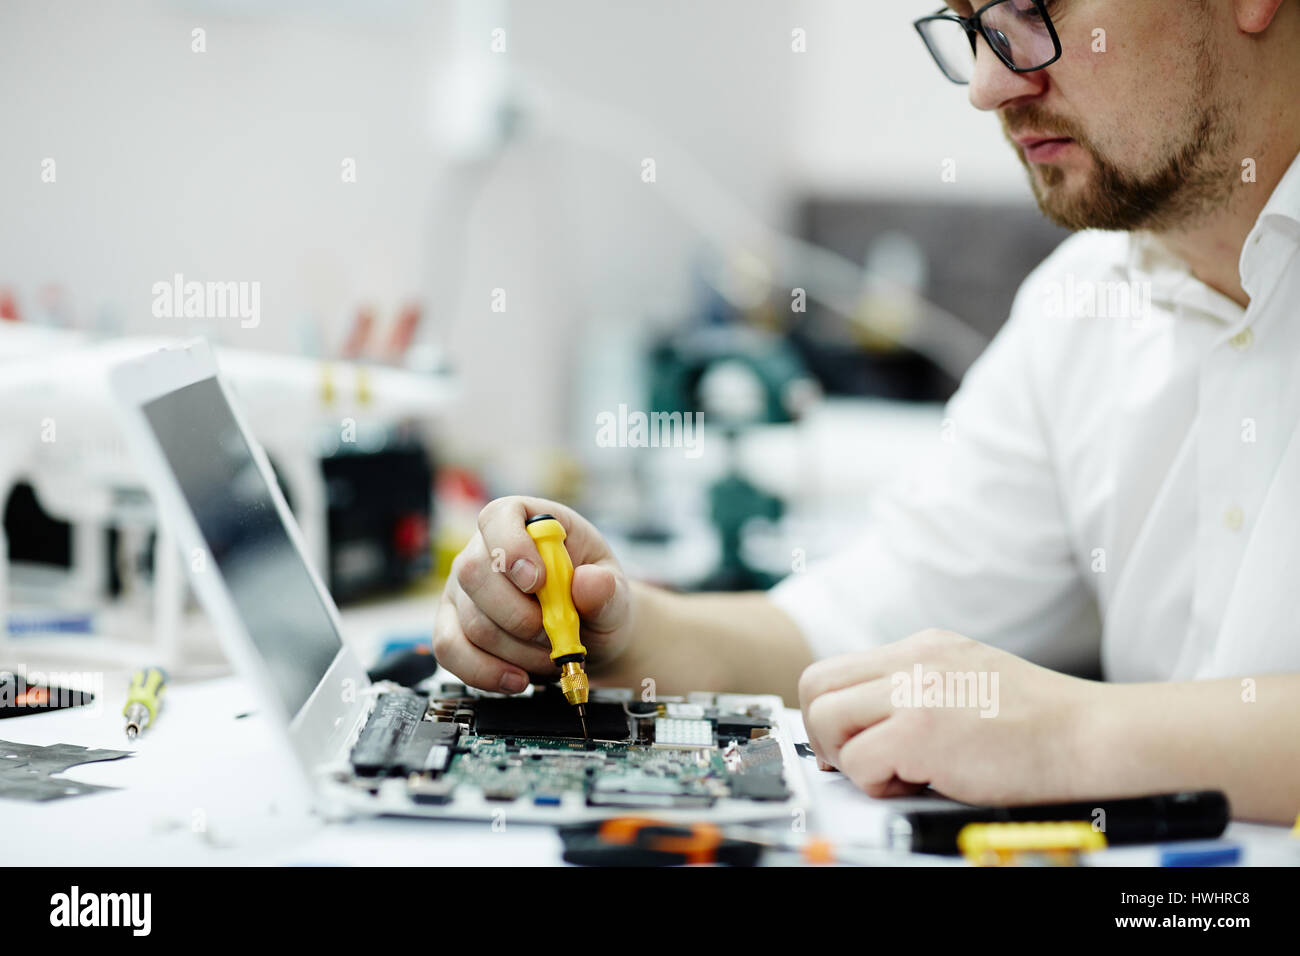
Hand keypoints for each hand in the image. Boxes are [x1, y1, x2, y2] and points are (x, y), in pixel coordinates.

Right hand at [433, 496, 633, 693]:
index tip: (537, 581)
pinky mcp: (451, 626)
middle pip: (473, 572)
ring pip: (471, 621)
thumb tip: (590, 583)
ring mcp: (462, 589)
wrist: (588, 637)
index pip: (498, 516)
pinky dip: (487, 673)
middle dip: (520, 615)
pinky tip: (518, 678)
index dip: (511, 546)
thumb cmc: (595, 601)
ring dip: (518, 650)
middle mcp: (484, 550)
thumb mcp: (614, 591)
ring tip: (550, 654)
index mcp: (526, 522)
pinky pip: (451, 651)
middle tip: (555, 632)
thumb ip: (606, 588)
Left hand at [799, 629, 1101, 804]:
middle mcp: (913, 660)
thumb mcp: (968, 677)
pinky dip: (876, 782)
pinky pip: (858, 760)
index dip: (831, 712)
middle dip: (824, 732)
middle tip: (856, 761)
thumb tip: (866, 723)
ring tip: (890, 772)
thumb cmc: (1039, 722)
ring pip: (825, 719)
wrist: (1090, 735)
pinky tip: (915, 783)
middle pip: (816, 686)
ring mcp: (915, 691)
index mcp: (921, 647)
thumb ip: (917, 687)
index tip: (848, 741)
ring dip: (846, 756)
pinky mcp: (922, 731)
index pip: (836, 669)